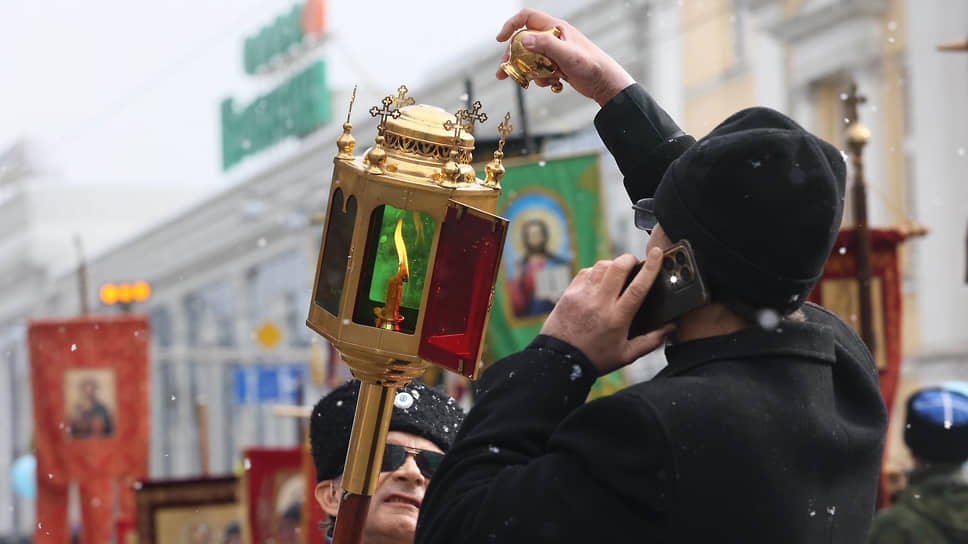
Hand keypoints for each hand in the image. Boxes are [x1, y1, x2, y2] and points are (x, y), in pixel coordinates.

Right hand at [496, 8, 634, 105]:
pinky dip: (540, 78)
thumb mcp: (568, 55)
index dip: (511, 25)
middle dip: (512, 57)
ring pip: (530, 59)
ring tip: (525, 83)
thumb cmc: (591, 65)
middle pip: (523, 42)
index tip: (500, 40)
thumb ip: (546, 46)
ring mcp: (554, 52)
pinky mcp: (556, 66)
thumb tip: (523, 40)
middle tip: (503, 72)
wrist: (605, 83)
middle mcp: (553, 37)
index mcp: (555, 28)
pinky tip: (552, 83)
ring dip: (525, 71)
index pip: (527, 17)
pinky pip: (539, 70)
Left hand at [540, 249, 674, 375]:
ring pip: (601, 266)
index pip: (638, 287)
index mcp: (617, 318)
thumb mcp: (626, 355)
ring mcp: (582, 296)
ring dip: (613, 264)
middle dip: (630, 259)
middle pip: (618, 268)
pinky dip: (596, 271)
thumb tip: (670, 327)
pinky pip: (586, 272)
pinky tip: (600, 279)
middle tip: (636, 262)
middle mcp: (600, 303)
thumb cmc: (594, 359)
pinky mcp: (569, 293)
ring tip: (619, 271)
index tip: (657, 253)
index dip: (650, 268)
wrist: (559, 361)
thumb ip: (651, 341)